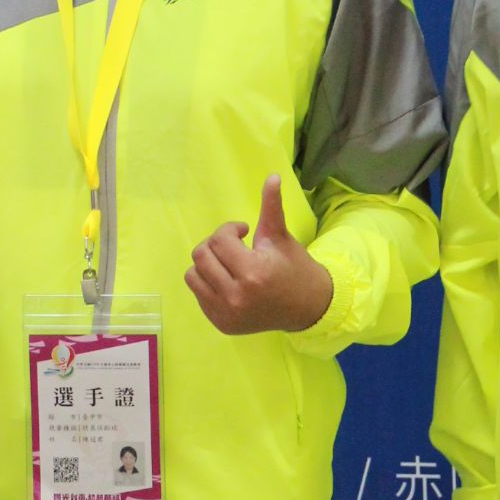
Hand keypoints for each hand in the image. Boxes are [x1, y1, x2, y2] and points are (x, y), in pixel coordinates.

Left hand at [185, 176, 335, 336]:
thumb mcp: (281, 236)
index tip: (243, 231)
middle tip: (234, 247)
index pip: (219, 240)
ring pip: (192, 275)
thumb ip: (271, 206)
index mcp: (253, 273)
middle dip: (215, 244)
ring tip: (228, 264)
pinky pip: (198, 294)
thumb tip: (272, 176)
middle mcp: (236, 297)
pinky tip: (228, 281)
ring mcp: (226, 313)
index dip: (229, 229)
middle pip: (201, 256)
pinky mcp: (221, 323)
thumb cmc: (294, 268)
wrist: (307, 308)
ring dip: (207, 263)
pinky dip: (208, 282)